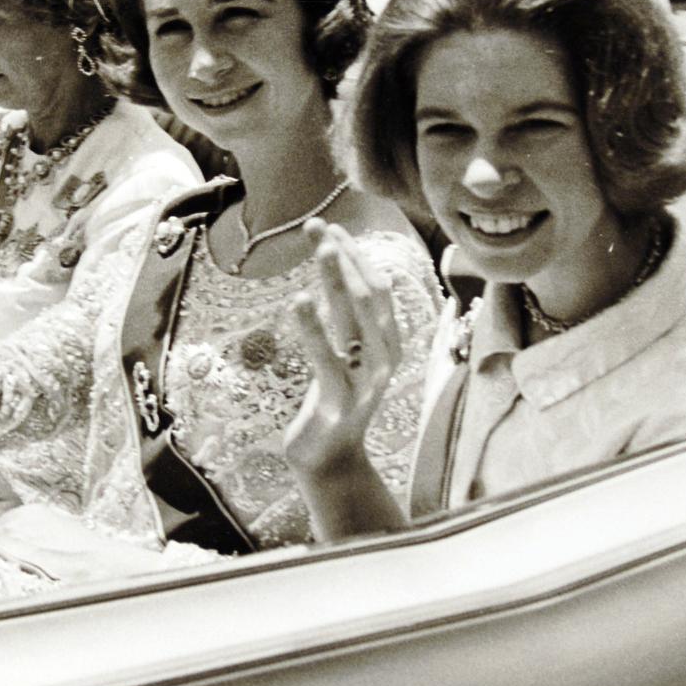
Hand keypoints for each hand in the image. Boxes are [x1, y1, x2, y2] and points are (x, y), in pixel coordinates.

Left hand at [284, 219, 402, 478]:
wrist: (329, 458)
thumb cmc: (333, 396)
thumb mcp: (340, 349)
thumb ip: (341, 312)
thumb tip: (335, 261)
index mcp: (387, 342)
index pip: (375, 288)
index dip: (355, 256)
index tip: (330, 228)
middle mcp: (385, 358)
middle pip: (368, 297)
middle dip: (346, 259)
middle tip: (322, 227)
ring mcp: (367, 382)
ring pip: (355, 321)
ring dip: (337, 281)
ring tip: (321, 250)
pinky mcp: (341, 404)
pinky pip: (327, 359)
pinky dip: (313, 328)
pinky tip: (298, 301)